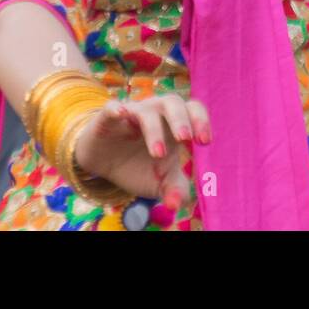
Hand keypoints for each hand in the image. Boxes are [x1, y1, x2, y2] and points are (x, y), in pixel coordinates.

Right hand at [74, 93, 209, 208]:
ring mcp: (131, 113)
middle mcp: (155, 112)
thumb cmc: (138, 166)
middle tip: (185, 139)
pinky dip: (116, 109)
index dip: (201, 121)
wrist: (103, 164)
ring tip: (158, 153)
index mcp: (173, 123)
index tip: (205, 142)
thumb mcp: (158, 182)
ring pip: (145, 110)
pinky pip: (111, 107)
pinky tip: (120, 113)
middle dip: (180, 120)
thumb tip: (177, 205)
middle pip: (172, 103)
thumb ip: (173, 190)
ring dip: (154, 129)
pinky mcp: (107, 118)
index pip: (193, 110)